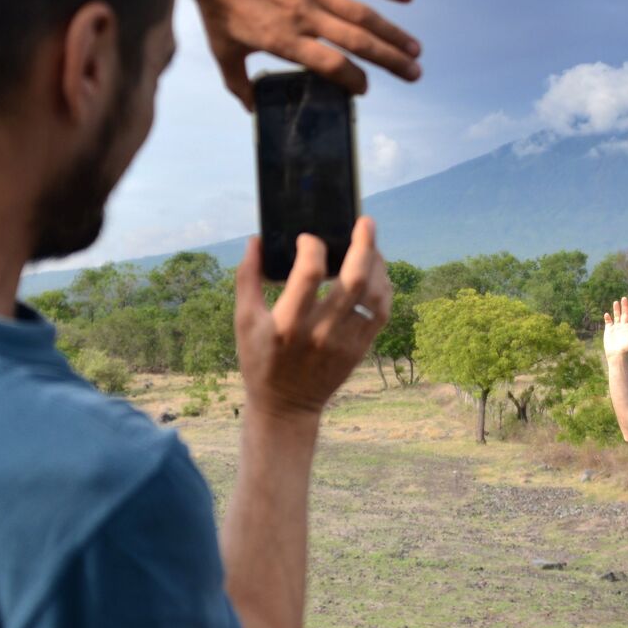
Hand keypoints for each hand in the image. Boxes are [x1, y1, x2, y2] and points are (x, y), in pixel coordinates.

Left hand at [164, 0, 420, 108]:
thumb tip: (252, 108)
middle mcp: (304, 15)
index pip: (332, 65)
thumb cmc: (215, 6)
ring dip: (393, 32)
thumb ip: (240, 84)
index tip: (364, 90)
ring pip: (363, 13)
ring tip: (415, 49)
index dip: (354, 80)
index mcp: (284, 39)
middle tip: (415, 74)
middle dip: (390, 61)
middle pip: (358, 42)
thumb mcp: (223, 52)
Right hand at [235, 217, 391, 416]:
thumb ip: (247, 279)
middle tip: (365, 222)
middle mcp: (320, 332)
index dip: (312, 247)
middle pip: (354, 280)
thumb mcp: (243, 322)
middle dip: (364, 244)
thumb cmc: (260, 359)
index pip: (309, 273)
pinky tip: (376, 274)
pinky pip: (381, 313)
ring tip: (372, 247)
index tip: (308, 239)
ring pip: (375, 295)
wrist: (286, 405)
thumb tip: (256, 241)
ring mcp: (344, 342)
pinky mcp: (359, 350)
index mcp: (287, 323)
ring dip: (378, 265)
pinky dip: (384, 289)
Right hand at [602, 298, 627, 356]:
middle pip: (625, 314)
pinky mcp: (609, 329)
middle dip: (625, 306)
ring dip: (616, 309)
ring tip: (616, 302)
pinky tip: (607, 314)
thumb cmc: (627, 347)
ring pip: (617, 316)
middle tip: (624, 298)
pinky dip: (607, 317)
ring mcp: (616, 327)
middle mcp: (624, 326)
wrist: (617, 353)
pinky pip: (608, 321)